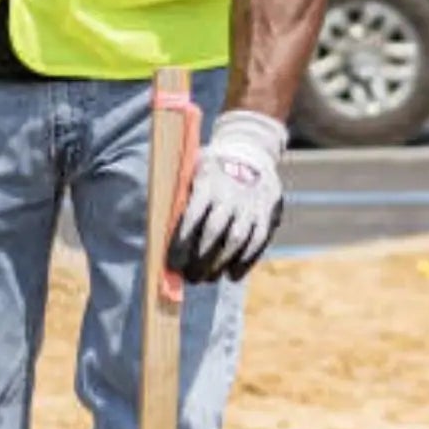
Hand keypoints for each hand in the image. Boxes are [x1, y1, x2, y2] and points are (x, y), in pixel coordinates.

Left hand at [167, 110, 287, 284]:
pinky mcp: (269, 214)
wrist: (252, 150)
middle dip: (201, 259)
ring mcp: (252, 205)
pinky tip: (232, 275)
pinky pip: (258, 242)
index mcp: (208, 182)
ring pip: (237, 241)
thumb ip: (180, 195)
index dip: (181, 243)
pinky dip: (246, 262)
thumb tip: (159, 227)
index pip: (192, 216)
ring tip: (207, 278)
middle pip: (215, 233)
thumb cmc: (211, 168)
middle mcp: (232, 194)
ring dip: (221, 264)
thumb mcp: (194, 169)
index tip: (172, 264)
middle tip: (190, 277)